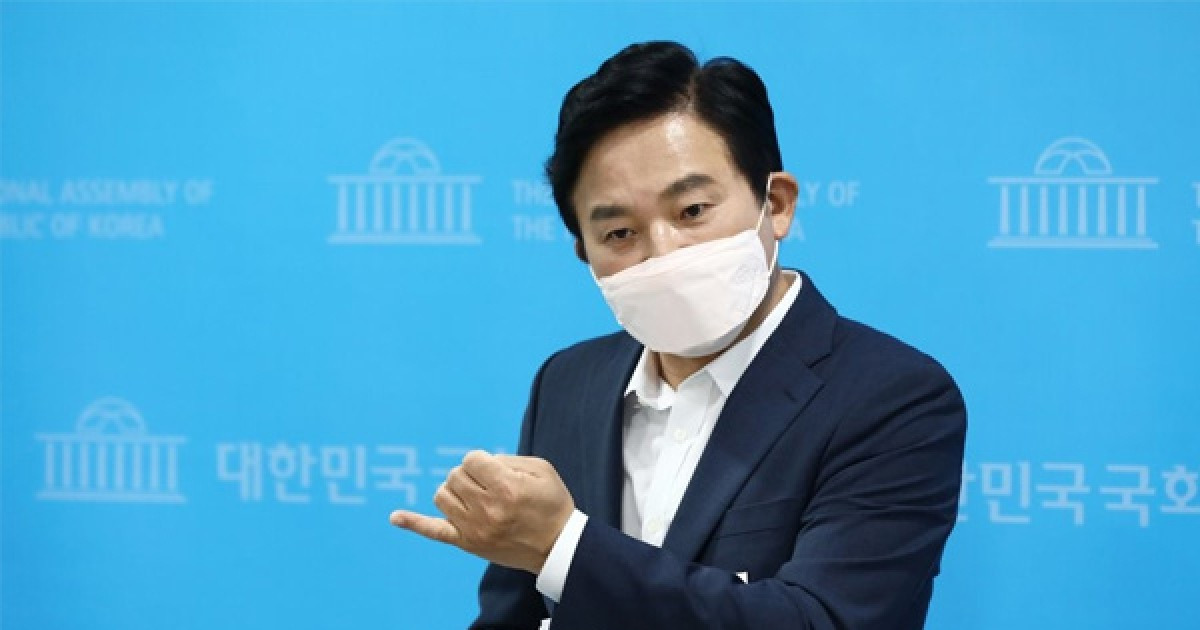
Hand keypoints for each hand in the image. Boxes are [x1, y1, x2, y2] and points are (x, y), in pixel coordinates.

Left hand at [389, 450, 574, 573]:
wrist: (557, 547)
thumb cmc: (552, 504)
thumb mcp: (541, 471)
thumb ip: (508, 459)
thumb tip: (479, 461)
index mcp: (506, 488)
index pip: (472, 459)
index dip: (482, 461)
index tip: (496, 471)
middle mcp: (486, 509)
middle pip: (454, 475)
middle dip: (470, 474)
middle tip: (489, 485)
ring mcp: (473, 529)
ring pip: (442, 495)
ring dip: (454, 490)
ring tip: (473, 497)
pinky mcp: (467, 544)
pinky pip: (433, 531)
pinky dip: (412, 522)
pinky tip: (394, 517)